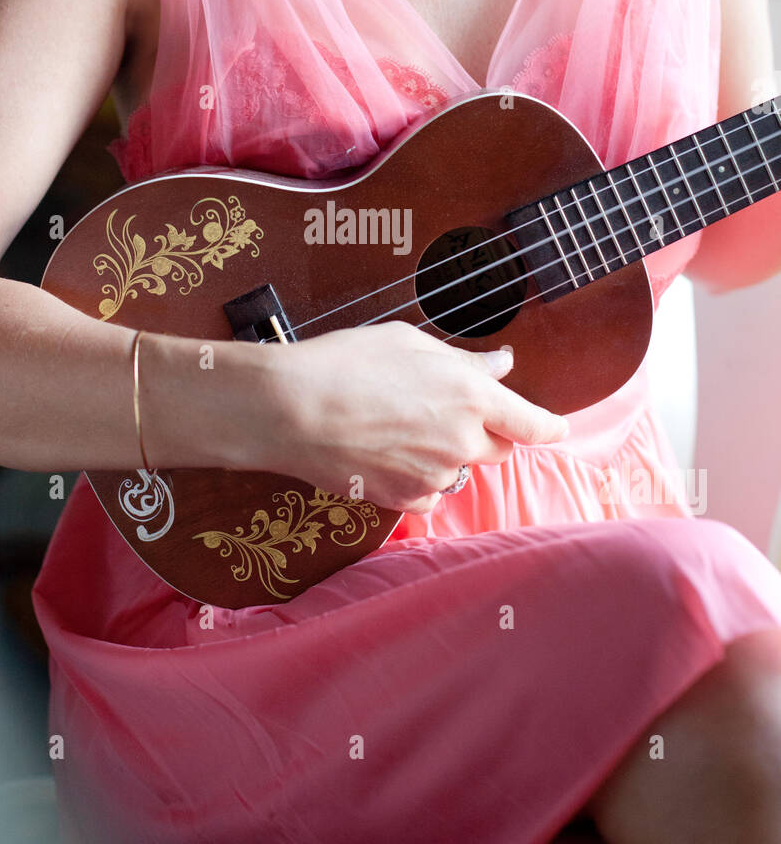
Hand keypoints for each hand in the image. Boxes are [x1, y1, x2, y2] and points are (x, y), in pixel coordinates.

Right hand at [254, 320, 569, 514]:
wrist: (288, 409)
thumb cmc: (345, 362)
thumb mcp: (408, 343)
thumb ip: (462, 361)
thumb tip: (501, 366)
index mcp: (471, 396)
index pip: (532, 423)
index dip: (548, 427)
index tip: (556, 428)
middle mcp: (461, 441)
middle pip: (499, 451)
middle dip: (487, 434)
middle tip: (448, 412)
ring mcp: (432, 476)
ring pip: (458, 472)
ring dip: (446, 456)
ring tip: (400, 428)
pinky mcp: (401, 500)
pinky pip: (427, 495)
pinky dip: (418, 480)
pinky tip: (387, 455)